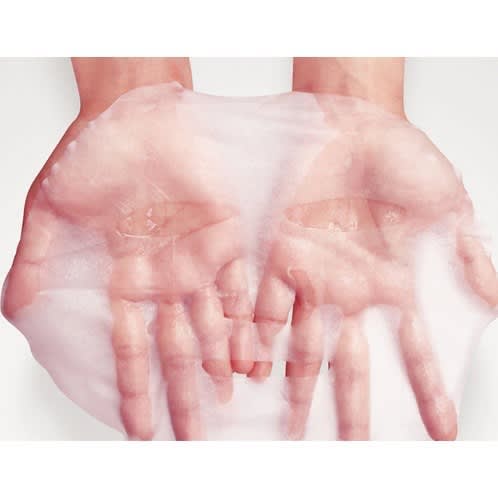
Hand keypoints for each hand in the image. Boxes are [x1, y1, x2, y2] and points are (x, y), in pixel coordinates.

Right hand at [2, 69, 252, 439]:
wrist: (134, 115)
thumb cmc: (91, 155)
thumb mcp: (52, 212)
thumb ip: (35, 263)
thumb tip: (14, 313)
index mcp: (124, 280)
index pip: (131, 349)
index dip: (135, 391)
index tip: (141, 431)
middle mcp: (163, 279)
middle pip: (176, 349)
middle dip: (184, 393)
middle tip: (193, 438)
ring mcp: (197, 261)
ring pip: (213, 326)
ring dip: (220, 365)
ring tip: (227, 403)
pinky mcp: (226, 238)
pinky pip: (242, 287)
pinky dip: (248, 320)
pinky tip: (254, 352)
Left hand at [249, 94, 497, 439]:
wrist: (356, 127)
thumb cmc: (404, 161)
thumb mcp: (448, 209)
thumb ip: (469, 258)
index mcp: (391, 287)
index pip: (413, 352)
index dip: (427, 390)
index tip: (440, 430)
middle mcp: (350, 292)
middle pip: (350, 363)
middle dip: (351, 408)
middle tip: (351, 451)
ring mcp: (312, 278)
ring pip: (301, 346)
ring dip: (298, 388)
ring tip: (293, 429)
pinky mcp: (279, 257)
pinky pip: (264, 308)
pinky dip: (258, 340)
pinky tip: (254, 372)